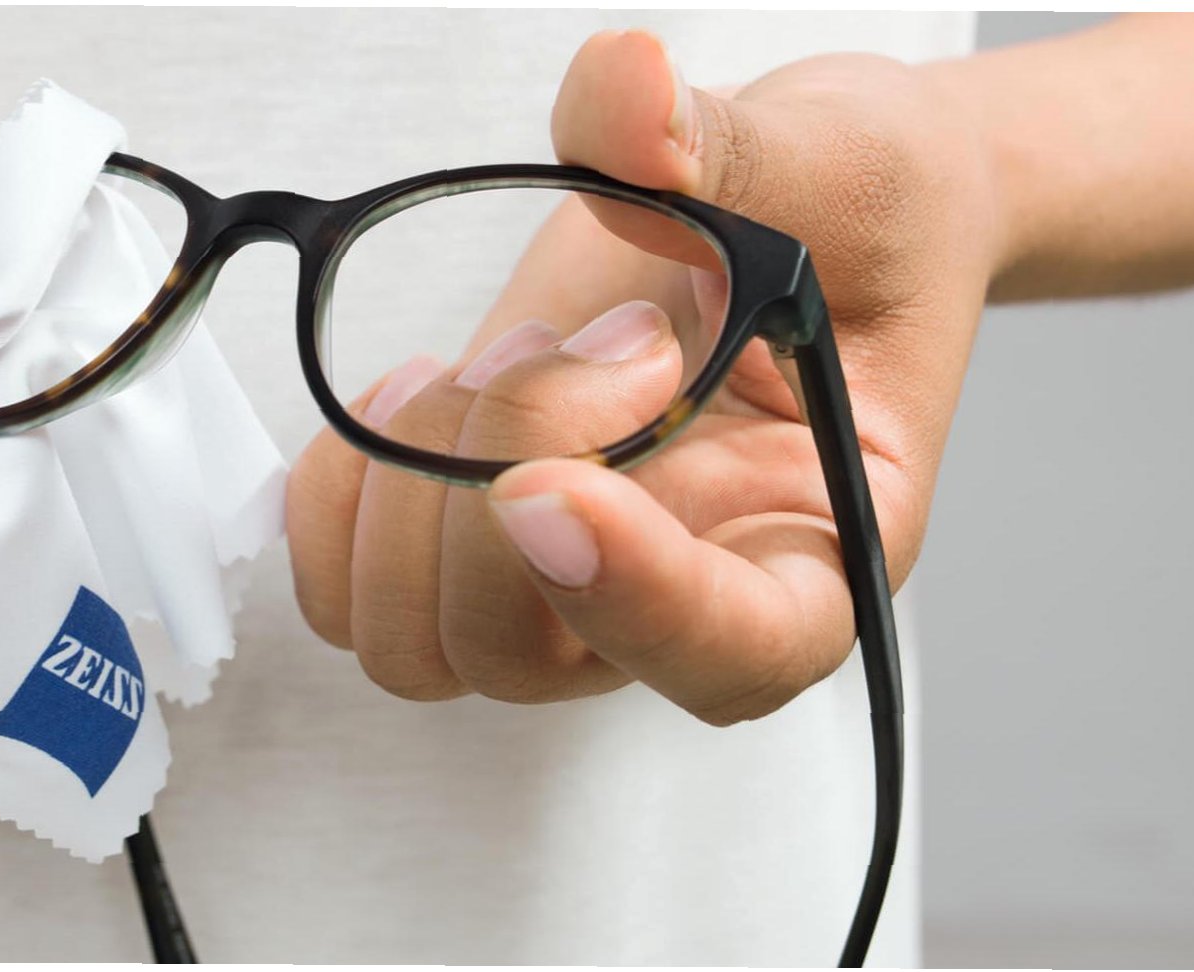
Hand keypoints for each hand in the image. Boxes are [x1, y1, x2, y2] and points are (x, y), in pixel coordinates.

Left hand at [287, 30, 994, 721]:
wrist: (807, 212)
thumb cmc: (857, 218)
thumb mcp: (835, 163)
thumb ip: (730, 145)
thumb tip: (623, 91)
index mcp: (814, 548)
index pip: (729, 660)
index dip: (627, 600)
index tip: (546, 485)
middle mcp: (674, 593)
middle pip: (520, 658)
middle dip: (499, 470)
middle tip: (581, 337)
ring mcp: (563, 580)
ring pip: (414, 646)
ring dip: (408, 489)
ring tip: (502, 353)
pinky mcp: (475, 538)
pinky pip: (347, 594)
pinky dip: (336, 499)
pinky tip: (409, 386)